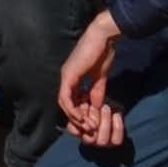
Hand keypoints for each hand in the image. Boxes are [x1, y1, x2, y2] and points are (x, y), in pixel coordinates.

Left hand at [59, 10, 122, 145]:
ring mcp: (66, 76)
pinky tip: (82, 118)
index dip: (81, 113)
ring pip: (64, 103)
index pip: (72, 100)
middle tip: (89, 129)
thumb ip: (97, 92)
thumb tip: (97, 108)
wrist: (103, 37)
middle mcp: (66, 77)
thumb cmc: (103, 53)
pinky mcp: (68, 76)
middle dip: (77, 119)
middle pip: (66, 104)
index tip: (92, 123)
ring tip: (88, 126)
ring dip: (75, 117)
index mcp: (73, 77)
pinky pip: (65, 98)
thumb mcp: (100, 77)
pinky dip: (72, 110)